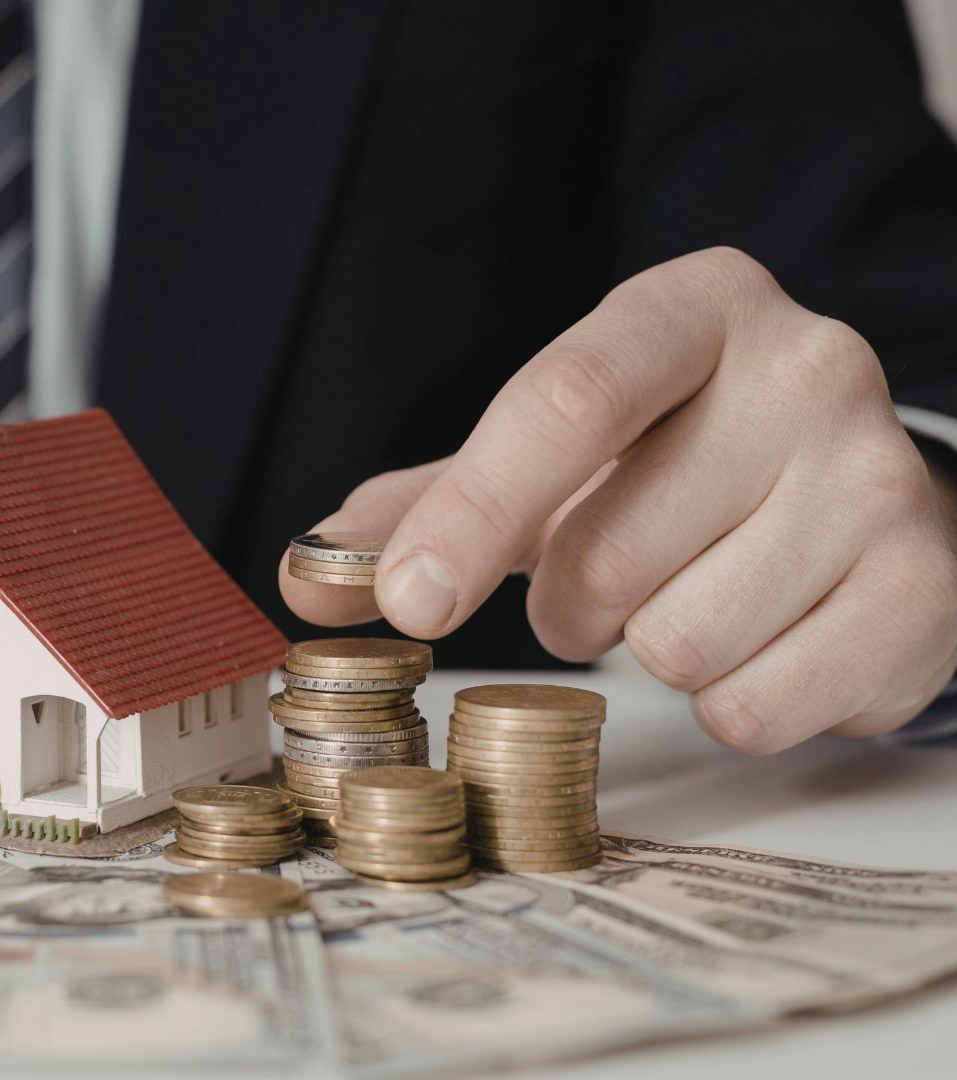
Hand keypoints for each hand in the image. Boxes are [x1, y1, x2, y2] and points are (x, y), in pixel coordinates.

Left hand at [283, 247, 956, 752]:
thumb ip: (424, 506)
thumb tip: (304, 573)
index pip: (563, 401)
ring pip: (675, 645)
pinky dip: (731, 704)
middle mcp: (805, 366)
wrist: (863, 498)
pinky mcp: (926, 585)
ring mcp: (879, 474)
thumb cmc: (679, 467)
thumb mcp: (554, 457)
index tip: (406, 603)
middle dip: (573, 604)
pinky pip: (754, 707)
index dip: (469, 514)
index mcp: (692, 309)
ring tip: (702, 594)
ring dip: (653, 653)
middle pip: (602, 557)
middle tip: (617, 577)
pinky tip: (768, 638)